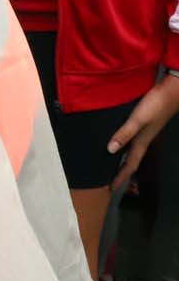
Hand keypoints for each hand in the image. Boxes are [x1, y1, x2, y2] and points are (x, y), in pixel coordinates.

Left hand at [109, 74, 178, 189]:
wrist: (171, 92)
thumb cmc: (156, 105)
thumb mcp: (138, 120)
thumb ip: (124, 133)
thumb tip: (110, 150)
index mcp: (142, 142)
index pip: (130, 164)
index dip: (121, 177)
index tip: (111, 188)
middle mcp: (143, 140)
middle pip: (131, 160)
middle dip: (121, 172)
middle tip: (110, 181)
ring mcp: (145, 132)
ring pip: (132, 151)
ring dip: (123, 160)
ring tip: (111, 166)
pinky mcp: (144, 124)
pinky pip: (132, 140)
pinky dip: (124, 146)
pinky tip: (119, 142)